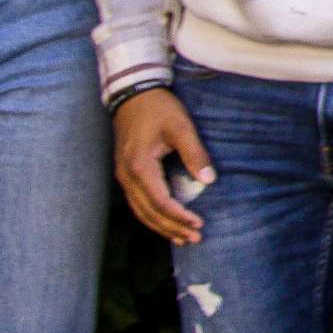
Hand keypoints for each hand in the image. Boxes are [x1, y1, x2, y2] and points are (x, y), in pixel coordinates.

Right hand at [116, 89, 214, 243]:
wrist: (133, 94)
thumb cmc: (159, 109)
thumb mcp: (181, 128)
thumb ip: (195, 154)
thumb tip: (209, 180)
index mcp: (140, 167)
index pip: (161, 202)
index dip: (180, 217)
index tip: (199, 225)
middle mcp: (127, 176)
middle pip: (149, 212)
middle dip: (172, 228)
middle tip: (194, 239)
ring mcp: (123, 176)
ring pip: (140, 211)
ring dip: (161, 226)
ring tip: (182, 238)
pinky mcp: (125, 173)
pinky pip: (137, 202)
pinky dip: (152, 215)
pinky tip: (165, 221)